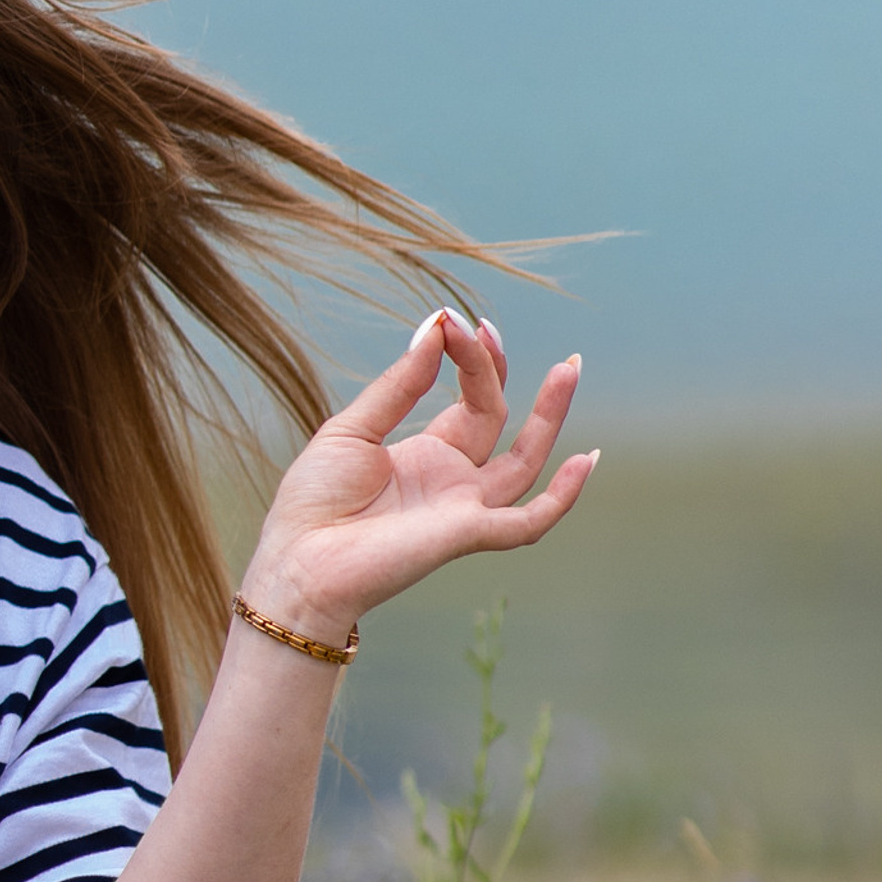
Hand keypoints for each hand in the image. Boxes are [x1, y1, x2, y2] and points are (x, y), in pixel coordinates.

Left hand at [240, 308, 595, 637]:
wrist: (298, 560)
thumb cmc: (315, 501)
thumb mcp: (352, 429)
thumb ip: (399, 384)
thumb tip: (435, 326)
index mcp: (425, 454)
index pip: (468, 401)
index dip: (470, 360)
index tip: (457, 320)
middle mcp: (452, 479)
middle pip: (496, 419)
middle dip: (500, 373)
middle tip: (496, 331)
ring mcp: (464, 507)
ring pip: (524, 462)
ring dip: (550, 417)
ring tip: (569, 369)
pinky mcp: (467, 534)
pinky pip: (528, 522)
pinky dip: (561, 497)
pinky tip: (584, 459)